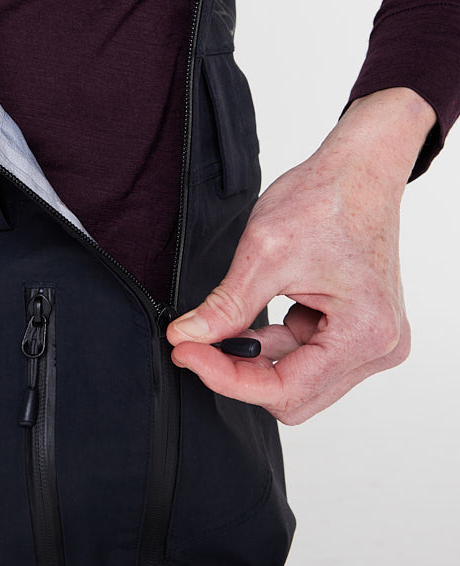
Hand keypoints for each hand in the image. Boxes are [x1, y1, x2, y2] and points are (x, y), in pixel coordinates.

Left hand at [166, 88, 435, 423]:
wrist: (357, 171)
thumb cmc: (326, 198)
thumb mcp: (264, 252)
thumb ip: (226, 305)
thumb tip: (186, 338)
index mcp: (365, 332)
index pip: (286, 389)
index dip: (228, 377)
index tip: (187, 353)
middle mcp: (380, 347)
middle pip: (295, 394)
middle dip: (241, 371)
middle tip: (195, 343)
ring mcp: (374, 341)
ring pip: (298, 378)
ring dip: (257, 355)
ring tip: (226, 320)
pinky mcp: (360, 330)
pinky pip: (307, 357)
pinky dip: (273, 341)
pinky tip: (256, 312)